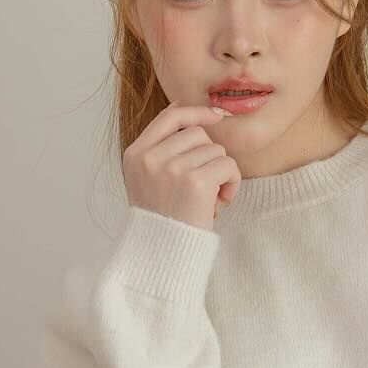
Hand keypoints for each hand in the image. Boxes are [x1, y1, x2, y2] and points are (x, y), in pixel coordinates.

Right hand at [121, 103, 241, 231]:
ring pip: (216, 150)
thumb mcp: (149, 180)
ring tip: (210, 198)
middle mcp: (150, 158)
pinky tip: (221, 201)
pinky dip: (232, 182)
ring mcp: (171, 168)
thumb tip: (194, 114)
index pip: (169, 117)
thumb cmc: (163, 220)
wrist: (163, 254)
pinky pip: (227, 165)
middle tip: (206, 185)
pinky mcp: (194, 182)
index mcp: (135, 154)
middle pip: (198, 134)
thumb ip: (164, 151)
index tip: (216, 116)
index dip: (196, 112)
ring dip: (221, 172)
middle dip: (210, 155)